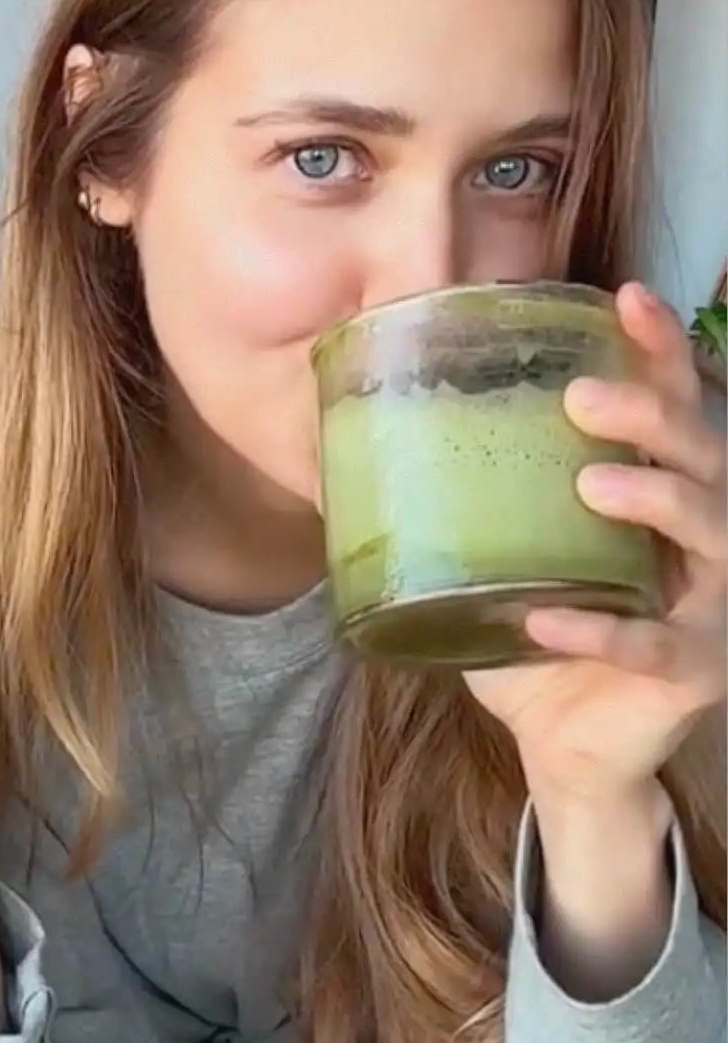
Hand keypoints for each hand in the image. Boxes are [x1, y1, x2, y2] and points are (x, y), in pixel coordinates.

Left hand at [461, 281, 726, 796]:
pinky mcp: (696, 670)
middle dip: (653, 414)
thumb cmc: (539, 635)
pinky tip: (545, 618)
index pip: (676, 404)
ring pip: (711, 532)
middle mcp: (703, 536)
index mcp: (660, 493)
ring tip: (590, 481)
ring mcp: (712, 603)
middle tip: (581, 397)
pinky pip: (655, 645)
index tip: (625, 297)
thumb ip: (460, 502)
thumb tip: (350, 442)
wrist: (563, 746)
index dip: (660, 349)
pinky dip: (602, 630)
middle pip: (705, 451)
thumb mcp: (499, 557)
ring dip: (655, 498)